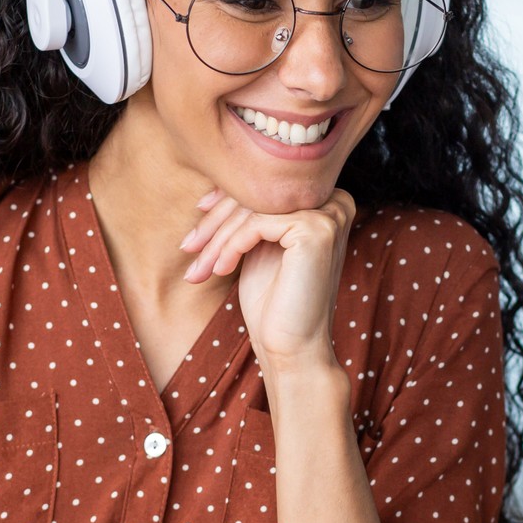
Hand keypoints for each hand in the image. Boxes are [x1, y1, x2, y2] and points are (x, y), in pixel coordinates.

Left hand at [179, 187, 355, 371]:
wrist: (292, 347)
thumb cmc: (273, 301)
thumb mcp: (259, 245)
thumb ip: (252, 210)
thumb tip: (218, 175)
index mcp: (326, 200)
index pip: (265, 186)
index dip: (225, 200)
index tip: (198, 215)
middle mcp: (335, 199)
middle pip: (258, 193)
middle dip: (215, 223)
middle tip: (188, 248)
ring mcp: (329, 212)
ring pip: (253, 208)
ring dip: (217, 239)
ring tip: (199, 268)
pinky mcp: (316, 229)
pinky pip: (256, 224)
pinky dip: (231, 246)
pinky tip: (221, 270)